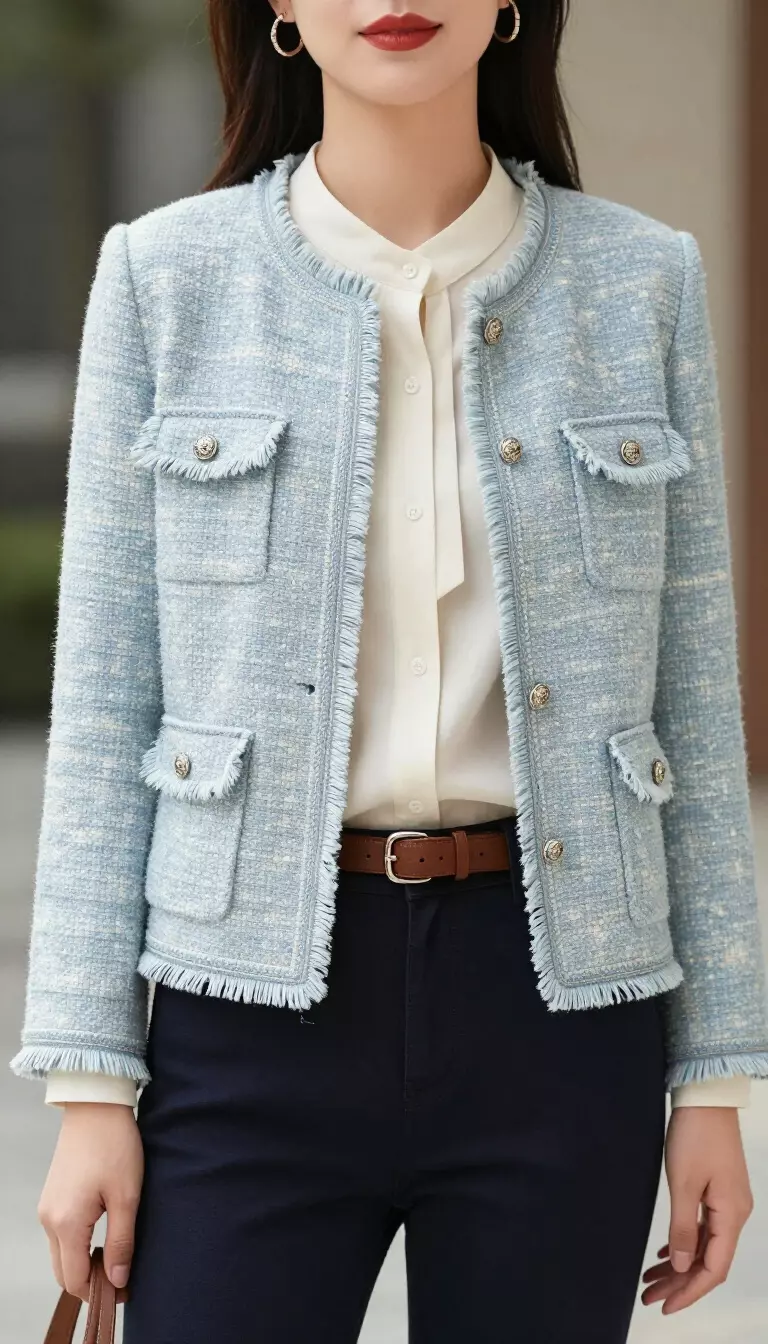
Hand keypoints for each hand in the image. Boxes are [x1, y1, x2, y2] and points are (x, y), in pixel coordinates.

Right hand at [37, 1102, 143, 1303]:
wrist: (95, 1105)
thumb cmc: (114, 1145)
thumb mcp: (126, 1196)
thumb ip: (121, 1241)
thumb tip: (117, 1280)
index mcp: (66, 1223)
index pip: (75, 1279)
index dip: (99, 1292)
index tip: (124, 1291)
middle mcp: (49, 1219)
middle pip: (63, 1272)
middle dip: (89, 1283)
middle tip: (121, 1279)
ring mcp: (47, 1208)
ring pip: (60, 1254)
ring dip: (83, 1264)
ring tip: (115, 1258)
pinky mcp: (51, 1197)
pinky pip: (59, 1235)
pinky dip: (77, 1246)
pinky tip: (101, 1238)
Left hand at [640, 1106, 752, 1313]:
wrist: (707, 1097)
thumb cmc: (695, 1135)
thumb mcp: (683, 1183)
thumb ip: (683, 1228)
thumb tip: (683, 1266)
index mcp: (731, 1215)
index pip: (713, 1269)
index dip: (689, 1292)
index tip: (665, 1305)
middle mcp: (735, 1213)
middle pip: (709, 1261)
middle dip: (679, 1282)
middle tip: (649, 1296)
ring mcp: (728, 1202)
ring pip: (705, 1245)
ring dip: (680, 1264)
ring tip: (650, 1278)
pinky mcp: (719, 1190)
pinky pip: (704, 1228)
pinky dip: (685, 1242)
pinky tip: (667, 1251)